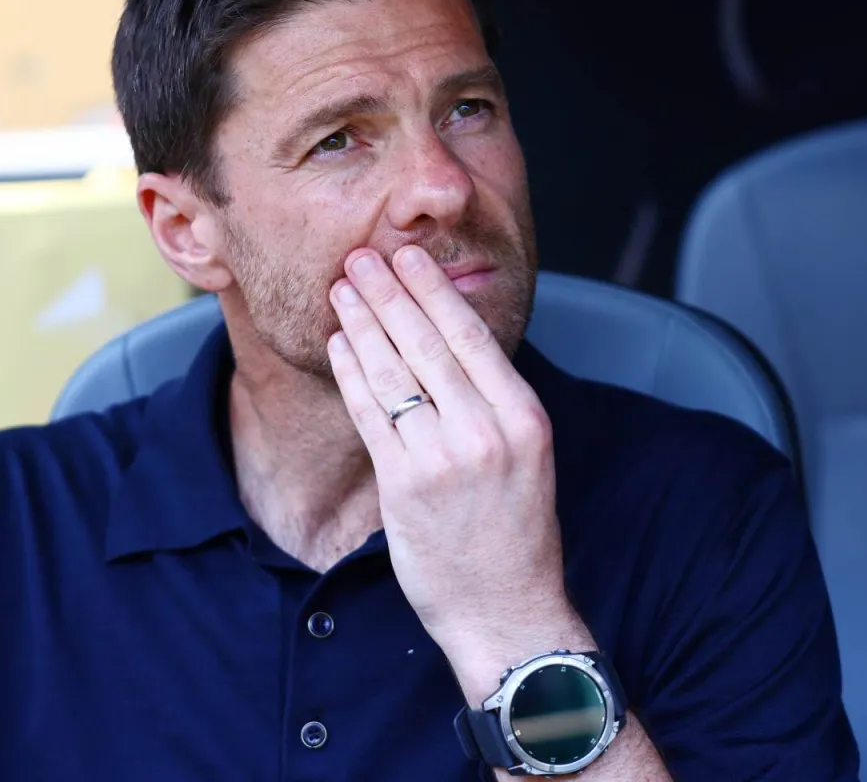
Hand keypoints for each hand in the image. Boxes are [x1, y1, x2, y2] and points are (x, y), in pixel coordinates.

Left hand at [327, 244, 590, 698]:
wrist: (506, 610)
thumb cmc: (515, 532)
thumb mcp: (527, 455)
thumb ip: (493, 402)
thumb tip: (448, 345)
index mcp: (524, 417)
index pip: (471, 336)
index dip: (432, 290)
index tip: (410, 257)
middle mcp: (487, 430)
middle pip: (427, 344)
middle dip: (389, 292)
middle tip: (363, 256)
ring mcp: (444, 458)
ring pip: (393, 373)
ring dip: (362, 324)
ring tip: (342, 290)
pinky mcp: (404, 486)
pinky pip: (371, 414)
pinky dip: (352, 374)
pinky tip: (339, 345)